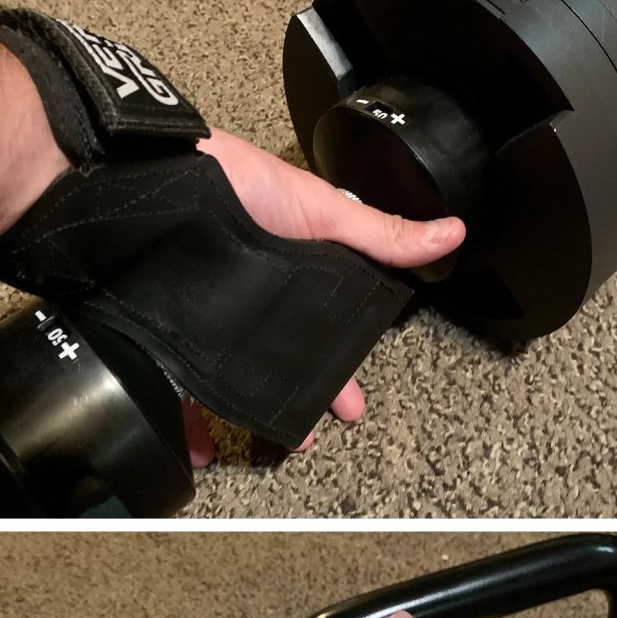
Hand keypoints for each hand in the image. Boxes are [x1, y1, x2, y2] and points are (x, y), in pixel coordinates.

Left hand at [187, 129, 465, 461]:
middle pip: (273, 361)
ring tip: (259, 442)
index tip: (348, 405)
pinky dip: (186, 419)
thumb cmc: (240, 180)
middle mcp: (246, 302)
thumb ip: (380, 234)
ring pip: (228, 379)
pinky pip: (172, 384)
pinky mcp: (166, 331)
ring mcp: (204, 318)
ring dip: (244, 414)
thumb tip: (450, 233)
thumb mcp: (322, 209)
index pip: (319, 332)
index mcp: (290, 277)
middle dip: (293, 400)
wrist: (165, 171)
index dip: (336, 369)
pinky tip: (201, 447)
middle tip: (303, 436)